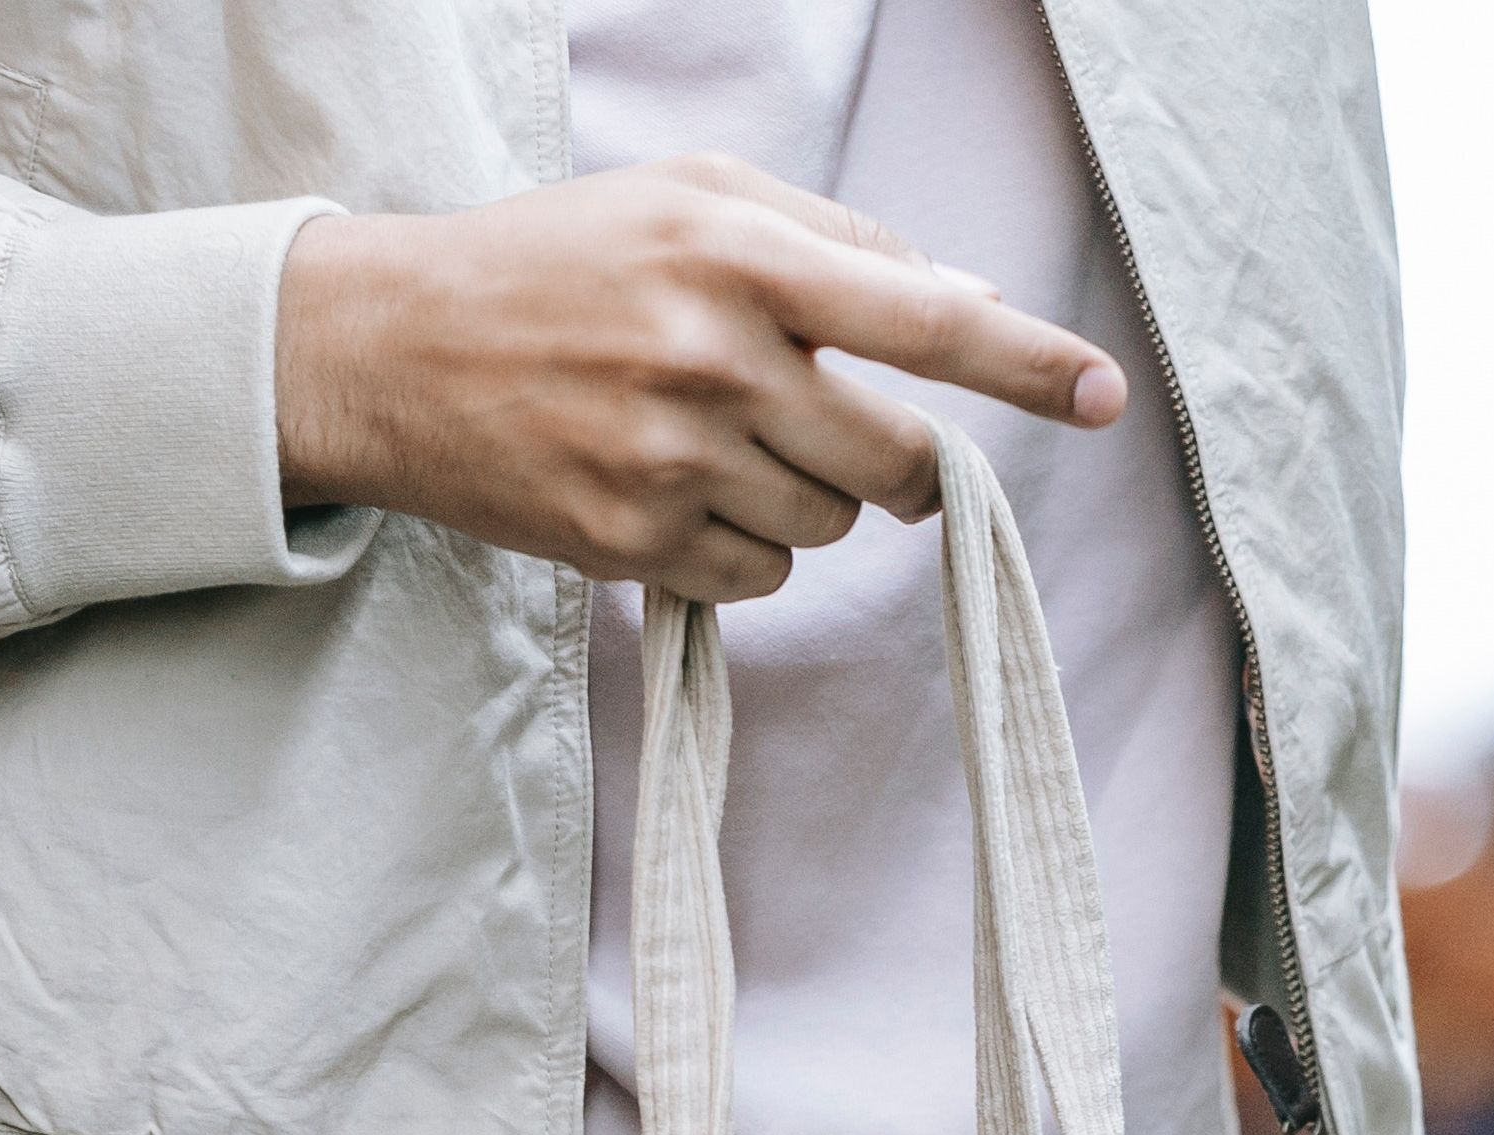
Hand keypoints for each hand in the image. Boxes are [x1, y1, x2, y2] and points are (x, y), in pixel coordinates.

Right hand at [273, 156, 1126, 603]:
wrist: (390, 348)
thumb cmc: (557, 261)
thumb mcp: (691, 198)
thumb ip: (833, 238)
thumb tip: (967, 296)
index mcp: (739, 254)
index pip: (924, 318)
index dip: (1027, 363)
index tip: (1103, 394)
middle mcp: (712, 356)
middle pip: (897, 457)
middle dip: (905, 463)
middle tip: (856, 436)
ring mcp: (670, 459)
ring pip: (833, 524)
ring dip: (810, 497)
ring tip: (718, 443)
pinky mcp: (630, 542)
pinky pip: (763, 576)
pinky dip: (747, 549)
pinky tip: (678, 495)